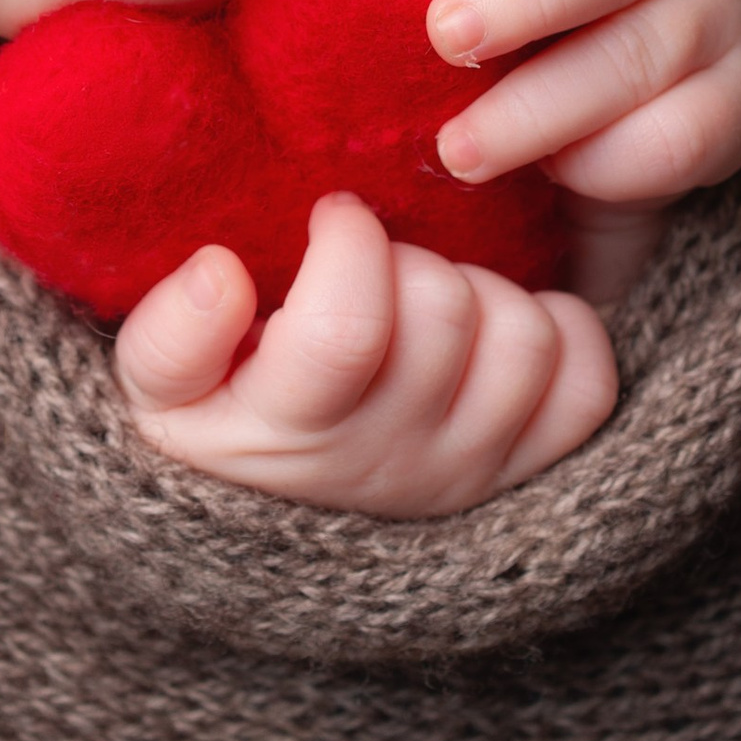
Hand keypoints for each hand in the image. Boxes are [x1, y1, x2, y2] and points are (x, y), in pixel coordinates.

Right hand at [114, 191, 615, 518]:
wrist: (269, 524)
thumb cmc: (212, 419)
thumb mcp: (155, 391)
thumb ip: (170, 337)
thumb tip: (219, 272)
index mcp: (290, 434)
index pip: (346, 332)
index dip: (349, 244)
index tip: (330, 216)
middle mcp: (389, 463)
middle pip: (445, 315)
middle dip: (412, 255)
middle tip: (377, 260)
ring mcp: (467, 471)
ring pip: (525, 341)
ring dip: (487, 291)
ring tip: (432, 293)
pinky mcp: (525, 469)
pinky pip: (585, 387)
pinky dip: (560, 335)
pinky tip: (495, 327)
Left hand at [424, 0, 740, 302]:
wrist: (589, 143)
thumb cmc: (508, 33)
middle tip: (444, 36)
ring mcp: (709, 22)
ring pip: (641, 53)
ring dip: (542, 106)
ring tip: (458, 151)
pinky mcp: (733, 110)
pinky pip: (681, 136)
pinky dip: (611, 162)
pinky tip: (554, 180)